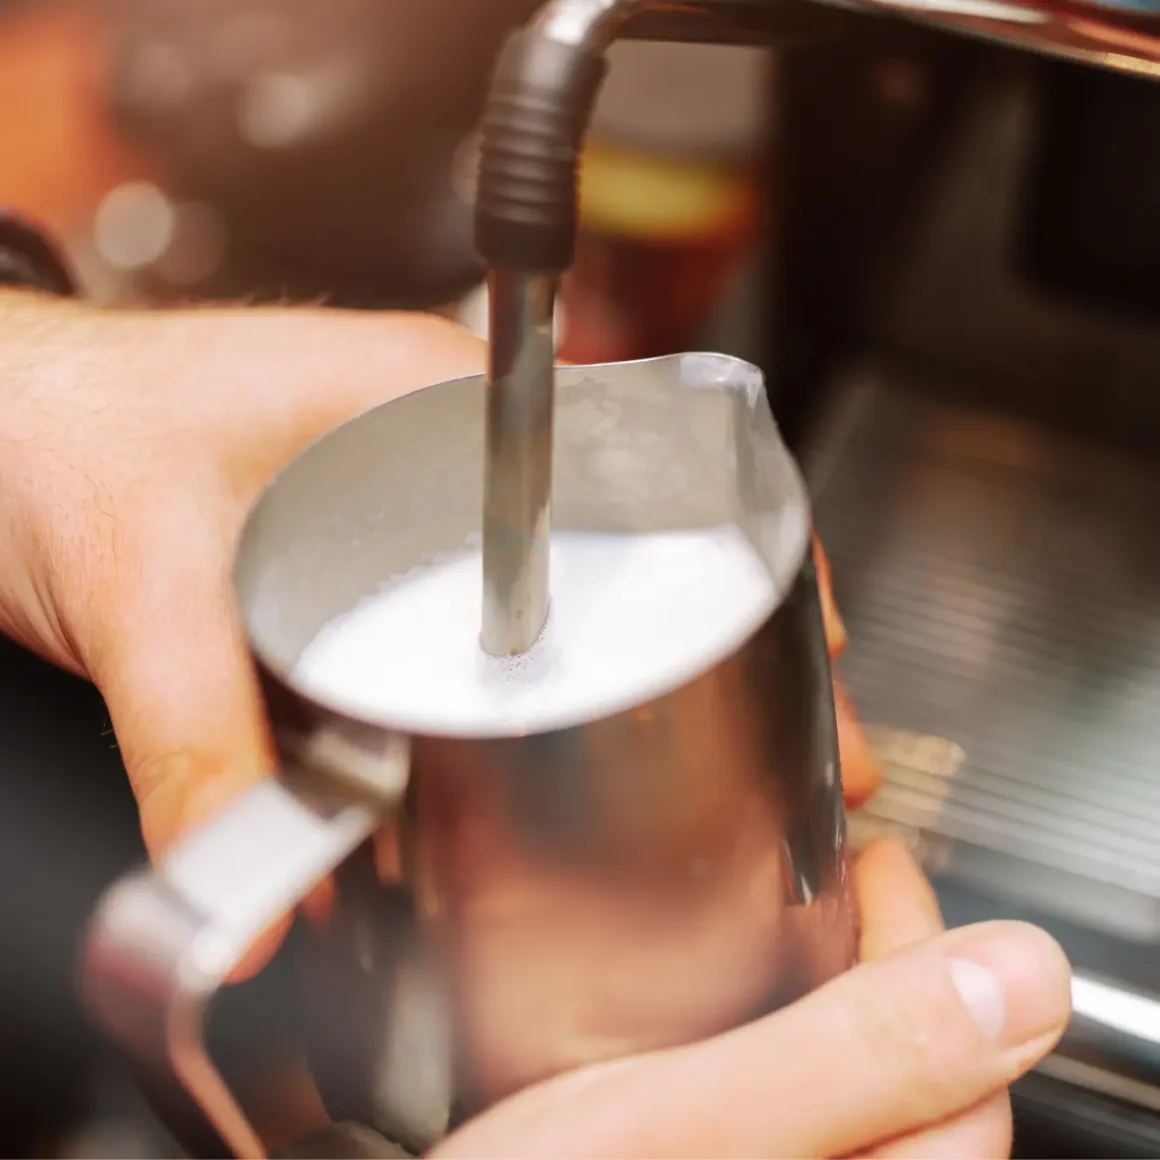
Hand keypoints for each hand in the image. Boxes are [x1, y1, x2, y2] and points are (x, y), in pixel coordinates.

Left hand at [0, 291, 877, 962]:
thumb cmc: (59, 435)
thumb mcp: (140, 589)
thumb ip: (202, 752)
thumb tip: (269, 898)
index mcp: (414, 396)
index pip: (622, 446)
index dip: (727, 531)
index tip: (793, 615)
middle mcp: (429, 437)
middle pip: (615, 524)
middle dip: (707, 616)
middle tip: (777, 716)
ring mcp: (409, 490)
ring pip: (556, 572)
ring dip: (628, 646)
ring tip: (703, 731)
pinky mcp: (371, 543)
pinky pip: (484, 604)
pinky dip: (536, 664)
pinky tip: (556, 725)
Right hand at [434, 838, 1070, 1158]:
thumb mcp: (700, 1118)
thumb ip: (861, 1053)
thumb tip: (1024, 975)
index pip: (964, 1060)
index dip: (926, 937)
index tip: (878, 858)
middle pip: (912, 1073)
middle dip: (878, 958)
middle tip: (832, 877)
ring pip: (847, 1084)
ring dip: (826, 993)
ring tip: (782, 920)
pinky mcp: (719, 1158)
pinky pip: (784, 1102)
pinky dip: (770, 1036)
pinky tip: (721, 1005)